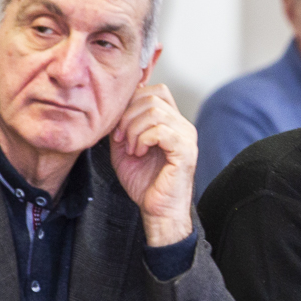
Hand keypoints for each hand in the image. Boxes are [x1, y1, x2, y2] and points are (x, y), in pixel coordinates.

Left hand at [110, 84, 196, 245]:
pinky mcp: (185, 151)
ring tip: (131, 148)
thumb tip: (113, 106)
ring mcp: (186, 137)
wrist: (157, 210)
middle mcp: (183, 125)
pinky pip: (160, 130)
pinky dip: (142, 139)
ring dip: (133, 129)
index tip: (118, 127)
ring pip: (155, 111)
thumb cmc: (144, 182)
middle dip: (127, 115)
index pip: (155, 91)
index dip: (132, 102)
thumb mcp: (125, 147)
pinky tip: (138, 153)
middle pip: (152, 97)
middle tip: (120, 138)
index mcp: (172, 122)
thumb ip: (122, 125)